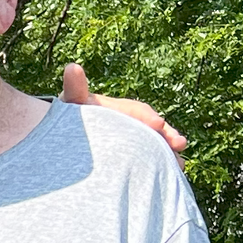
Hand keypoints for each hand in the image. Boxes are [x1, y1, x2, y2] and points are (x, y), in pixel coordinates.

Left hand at [61, 63, 186, 156]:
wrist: (62, 134)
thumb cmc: (68, 117)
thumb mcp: (71, 103)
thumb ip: (74, 89)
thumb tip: (72, 68)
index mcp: (117, 109)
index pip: (135, 110)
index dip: (146, 117)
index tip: (157, 124)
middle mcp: (129, 122)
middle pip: (151, 128)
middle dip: (166, 136)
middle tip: (179, 143)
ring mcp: (131, 137)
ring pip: (154, 144)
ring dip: (168, 153)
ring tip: (180, 164)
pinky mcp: (131, 154)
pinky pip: (148, 159)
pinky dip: (160, 166)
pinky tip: (172, 174)